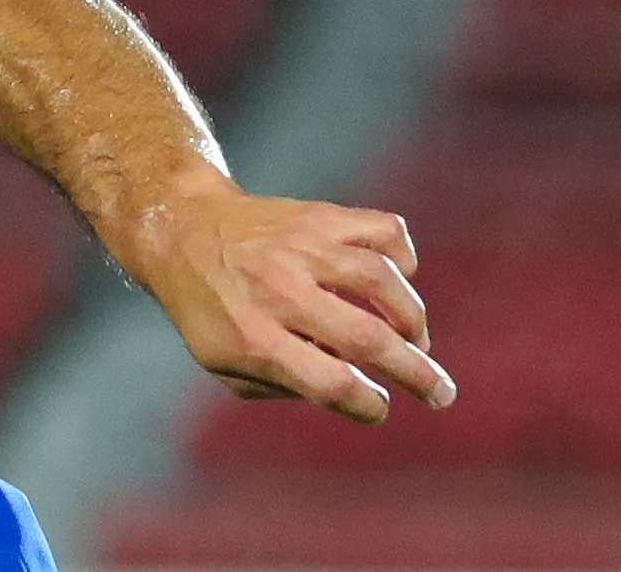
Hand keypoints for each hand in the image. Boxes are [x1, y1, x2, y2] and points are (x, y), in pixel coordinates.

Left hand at [128, 170, 457, 424]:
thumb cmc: (208, 308)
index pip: (330, 382)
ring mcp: (300, 246)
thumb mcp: (224, 362)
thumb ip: (284, 385)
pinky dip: (405, 257)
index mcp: (252, 337)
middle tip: (441, 394)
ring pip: (381, 280)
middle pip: (366, 338)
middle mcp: (278, 290)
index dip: (367, 404)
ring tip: (416, 341)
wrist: (179, 229)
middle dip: (417, 373)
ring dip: (414, 319)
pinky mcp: (318, 215)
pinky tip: (399, 278)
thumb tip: (355, 389)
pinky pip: (383, 231)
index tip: (380, 406)